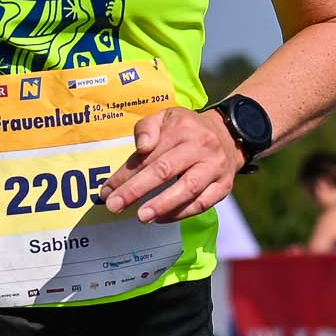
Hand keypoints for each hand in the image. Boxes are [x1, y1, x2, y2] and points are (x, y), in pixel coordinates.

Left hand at [103, 107, 238, 223]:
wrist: (229, 135)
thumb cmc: (187, 129)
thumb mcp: (166, 117)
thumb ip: (147, 128)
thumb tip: (142, 148)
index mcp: (182, 129)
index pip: (149, 155)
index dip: (125, 175)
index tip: (107, 190)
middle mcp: (201, 147)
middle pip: (165, 170)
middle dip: (136, 190)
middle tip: (115, 206)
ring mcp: (215, 167)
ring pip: (187, 189)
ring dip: (162, 205)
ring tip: (141, 217)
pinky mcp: (224, 186)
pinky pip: (202, 203)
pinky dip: (181, 213)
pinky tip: (161, 218)